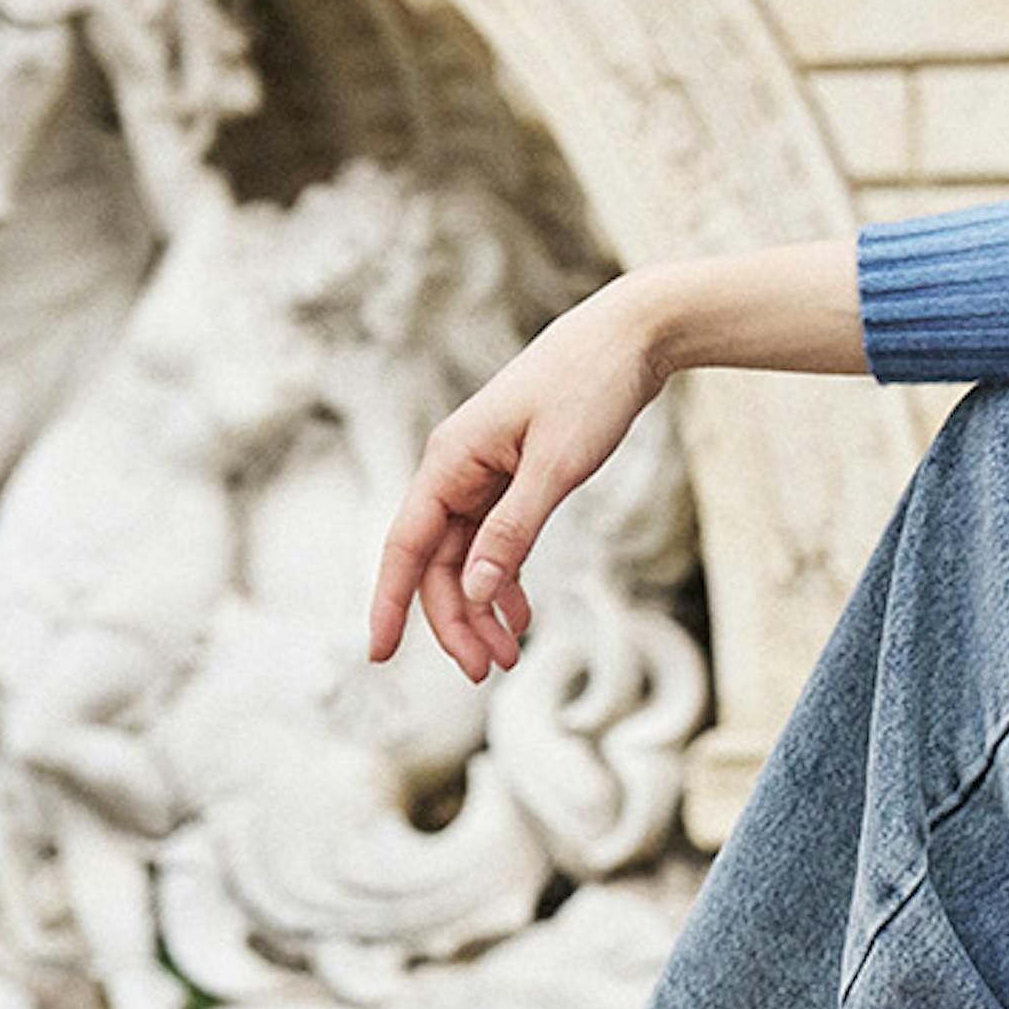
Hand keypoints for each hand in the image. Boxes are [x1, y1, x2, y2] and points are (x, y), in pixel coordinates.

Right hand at [368, 280, 660, 681]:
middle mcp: (456, 469)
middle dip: (456, 621)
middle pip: (438, 563)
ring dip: (482, 609)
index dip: (389, 603)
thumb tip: (476, 592)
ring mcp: (484, 473)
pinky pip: (495, 541)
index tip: (379, 655)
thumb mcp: (554, 466)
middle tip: (488, 672)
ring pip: (467, 558)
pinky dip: (505, 580)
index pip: (405, 547)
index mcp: (450, 462)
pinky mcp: (513, 476)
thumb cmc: (589, 388)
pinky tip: (522, 616)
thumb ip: (513, 531)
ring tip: (510, 656)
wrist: (629, 336)